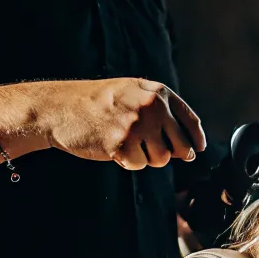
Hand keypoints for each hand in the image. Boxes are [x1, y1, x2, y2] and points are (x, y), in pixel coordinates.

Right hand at [30, 77, 205, 169]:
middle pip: (181, 145)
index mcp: (156, 92)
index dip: (196, 139)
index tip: (198, 149)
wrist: (60, 108)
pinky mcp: (121, 144)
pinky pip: (139, 165)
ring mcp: (136, 125)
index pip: (190, 121)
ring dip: (147, 157)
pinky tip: (115, 148)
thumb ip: (161, 110)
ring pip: (161, 159)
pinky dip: (129, 162)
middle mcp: (151, 106)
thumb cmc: (98, 103)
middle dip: (171, 153)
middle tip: (151, 148)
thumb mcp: (132, 92)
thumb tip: (191, 147)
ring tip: (128, 143)